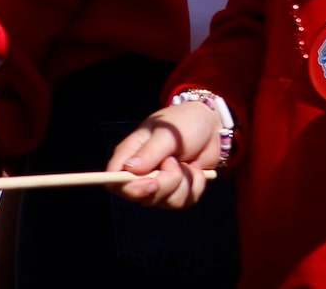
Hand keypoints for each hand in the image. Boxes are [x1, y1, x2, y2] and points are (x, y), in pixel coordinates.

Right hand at [108, 100, 224, 208]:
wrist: (211, 127)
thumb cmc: (183, 123)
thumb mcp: (167, 134)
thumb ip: (150, 152)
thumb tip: (129, 169)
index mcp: (129, 157)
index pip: (114, 181)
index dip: (129, 188)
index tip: (152, 183)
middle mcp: (140, 175)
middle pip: (141, 196)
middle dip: (165, 182)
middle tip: (174, 161)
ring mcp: (158, 186)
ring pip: (166, 201)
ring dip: (183, 181)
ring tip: (186, 161)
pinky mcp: (175, 192)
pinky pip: (183, 201)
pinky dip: (195, 185)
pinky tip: (195, 168)